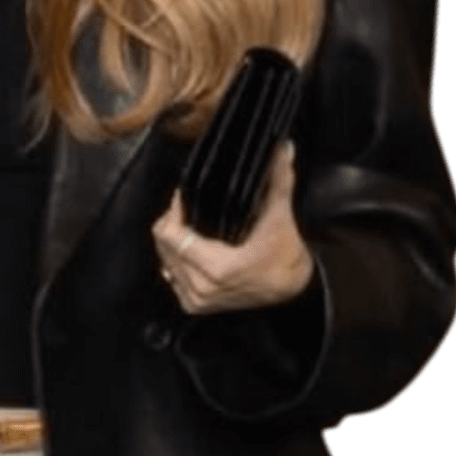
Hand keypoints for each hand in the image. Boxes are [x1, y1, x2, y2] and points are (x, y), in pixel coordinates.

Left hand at [151, 140, 314, 314]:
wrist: (292, 291)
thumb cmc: (285, 257)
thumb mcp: (280, 217)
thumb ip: (278, 181)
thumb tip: (282, 149)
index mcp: (216, 268)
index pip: (170, 234)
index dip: (174, 211)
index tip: (184, 197)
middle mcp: (202, 287)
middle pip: (164, 246)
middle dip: (172, 223)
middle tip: (186, 208)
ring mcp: (196, 299)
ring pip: (164, 260)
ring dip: (173, 243)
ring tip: (189, 227)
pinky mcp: (195, 306)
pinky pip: (171, 277)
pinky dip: (176, 261)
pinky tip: (191, 249)